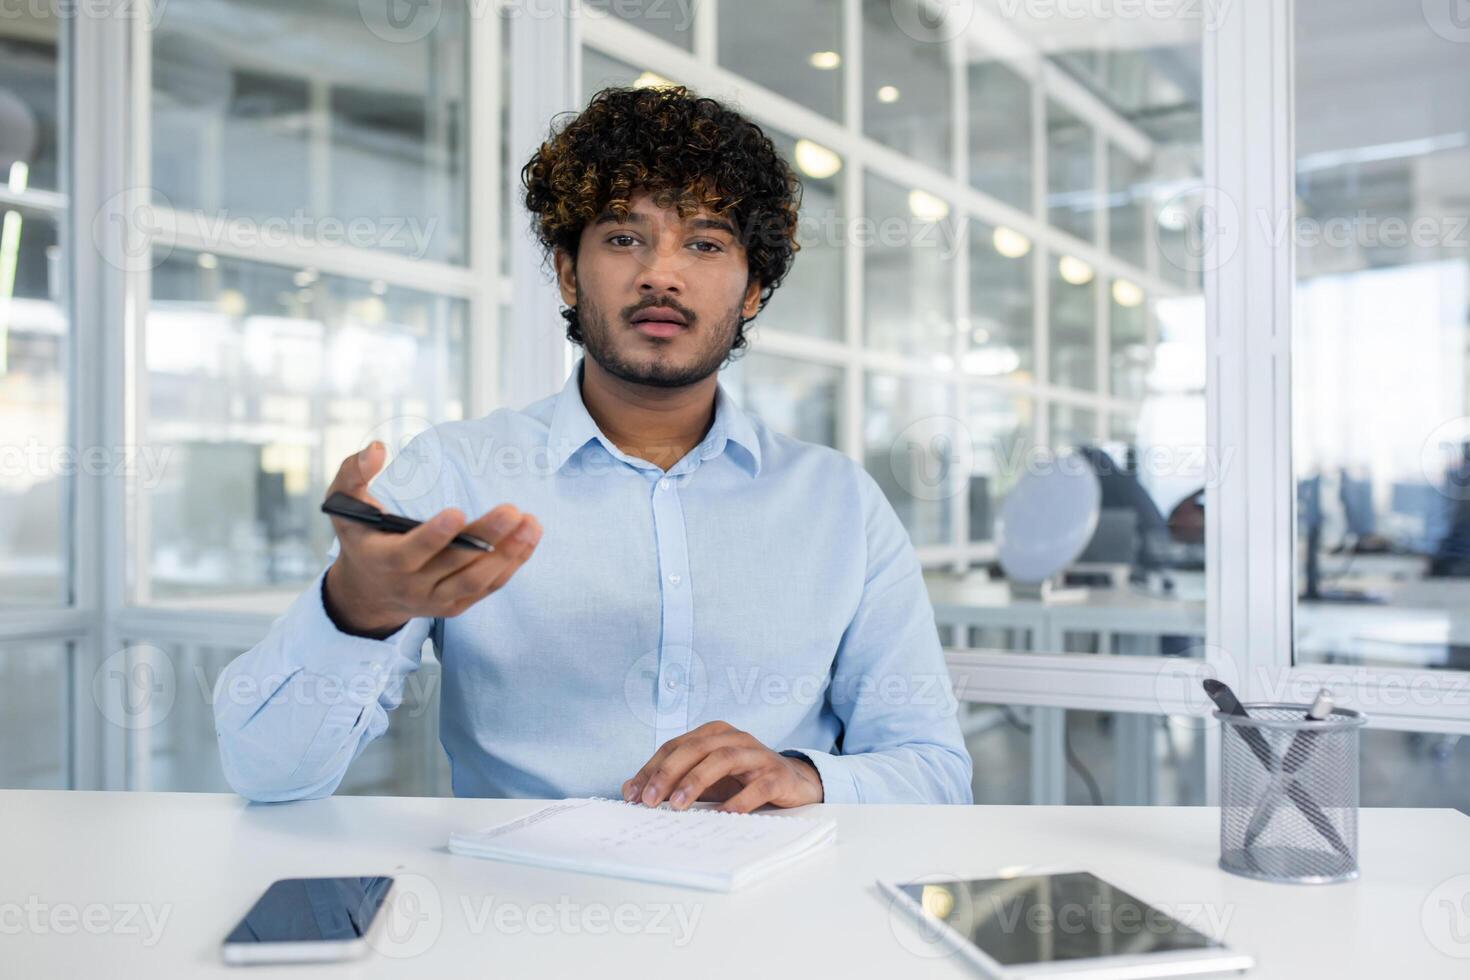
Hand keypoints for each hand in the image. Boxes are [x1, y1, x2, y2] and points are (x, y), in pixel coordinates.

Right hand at [321, 442, 542, 637]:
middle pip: (454, 565)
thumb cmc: (361, 535)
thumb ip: (353, 473)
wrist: (369, 590)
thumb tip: (378, 448)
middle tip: (512, 510)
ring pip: (475, 581)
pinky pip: (487, 587)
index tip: (457, 511)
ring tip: (530, 523)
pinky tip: (529, 537)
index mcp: (382, 560)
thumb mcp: (343, 504)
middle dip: (485, 538)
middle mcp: (411, 586)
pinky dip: (512, 564)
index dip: (433, 536)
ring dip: (507, 554)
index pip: (410, 553)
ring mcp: (436, 600)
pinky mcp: (456, 605)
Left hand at [621, 721, 823, 813]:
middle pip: (696, 748)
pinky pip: (756, 786)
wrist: (794, 783)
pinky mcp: (777, 775)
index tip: (633, 795)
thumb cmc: (742, 780)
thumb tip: (630, 789)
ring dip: (696, 781)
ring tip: (678, 805)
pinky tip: (722, 816)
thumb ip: (670, 781)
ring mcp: (757, 755)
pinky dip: (738, 801)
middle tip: (650, 801)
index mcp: (713, 733)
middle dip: (669, 774)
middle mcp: (735, 738)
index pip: (675, 746)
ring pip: (723, 759)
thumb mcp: (704, 779)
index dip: (652, 769)